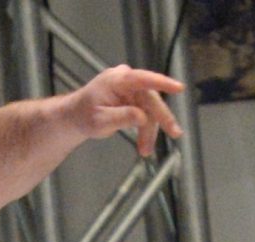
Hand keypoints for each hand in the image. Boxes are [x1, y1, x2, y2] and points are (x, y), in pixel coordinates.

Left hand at [63, 64, 184, 158]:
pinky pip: (147, 113)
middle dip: (162, 118)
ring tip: (145, 150)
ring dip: (150, 131)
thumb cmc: (84, 116)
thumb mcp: (100, 121)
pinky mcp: (134, 98)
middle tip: (174, 133)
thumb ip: (121, 117)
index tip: (178, 87)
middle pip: (151, 98)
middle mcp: (126, 80)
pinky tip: (144, 144)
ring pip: (150, 109)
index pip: (142, 79)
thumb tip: (142, 117)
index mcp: (116, 80)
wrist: (77, 117)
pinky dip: (146, 130)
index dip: (162, 83)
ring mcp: (131, 89)